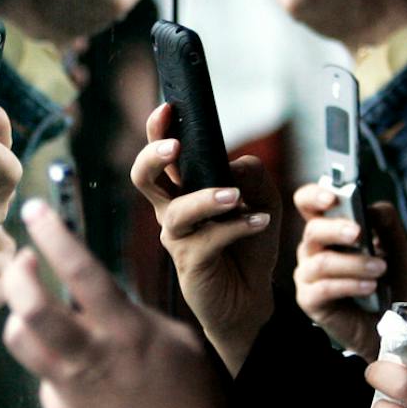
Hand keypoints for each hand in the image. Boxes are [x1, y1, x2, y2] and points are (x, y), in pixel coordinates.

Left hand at [2, 199, 245, 407]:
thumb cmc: (199, 404)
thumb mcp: (179, 343)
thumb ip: (136, 316)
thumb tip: (103, 297)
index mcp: (126, 333)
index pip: (79, 271)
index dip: (52, 235)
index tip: (35, 210)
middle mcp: (91, 359)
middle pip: (28, 308)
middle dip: (16, 274)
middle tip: (22, 259)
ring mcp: (70, 392)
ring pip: (20, 341)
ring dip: (23, 317)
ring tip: (42, 310)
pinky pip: (45, 378)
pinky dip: (56, 364)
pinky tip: (83, 373)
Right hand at [130, 102, 276, 375]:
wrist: (251, 299)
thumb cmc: (248, 248)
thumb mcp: (262, 201)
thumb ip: (253, 176)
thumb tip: (235, 164)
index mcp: (183, 192)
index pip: (161, 157)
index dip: (157, 130)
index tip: (168, 108)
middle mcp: (172, 213)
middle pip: (144, 179)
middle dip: (153, 157)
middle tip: (174, 147)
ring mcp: (178, 239)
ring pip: (177, 212)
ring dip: (206, 198)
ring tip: (234, 196)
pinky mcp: (191, 263)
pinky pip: (209, 239)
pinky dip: (236, 226)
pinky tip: (259, 221)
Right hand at [293, 185, 406, 359]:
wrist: (388, 323)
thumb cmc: (386, 282)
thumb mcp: (395, 249)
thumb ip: (387, 224)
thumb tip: (373, 208)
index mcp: (329, 230)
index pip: (307, 203)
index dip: (314, 196)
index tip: (332, 198)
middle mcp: (312, 249)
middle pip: (313, 230)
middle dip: (338, 229)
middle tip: (360, 233)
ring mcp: (307, 274)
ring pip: (321, 262)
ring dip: (354, 263)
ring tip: (380, 269)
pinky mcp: (308, 300)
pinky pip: (323, 288)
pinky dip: (350, 285)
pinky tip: (370, 287)